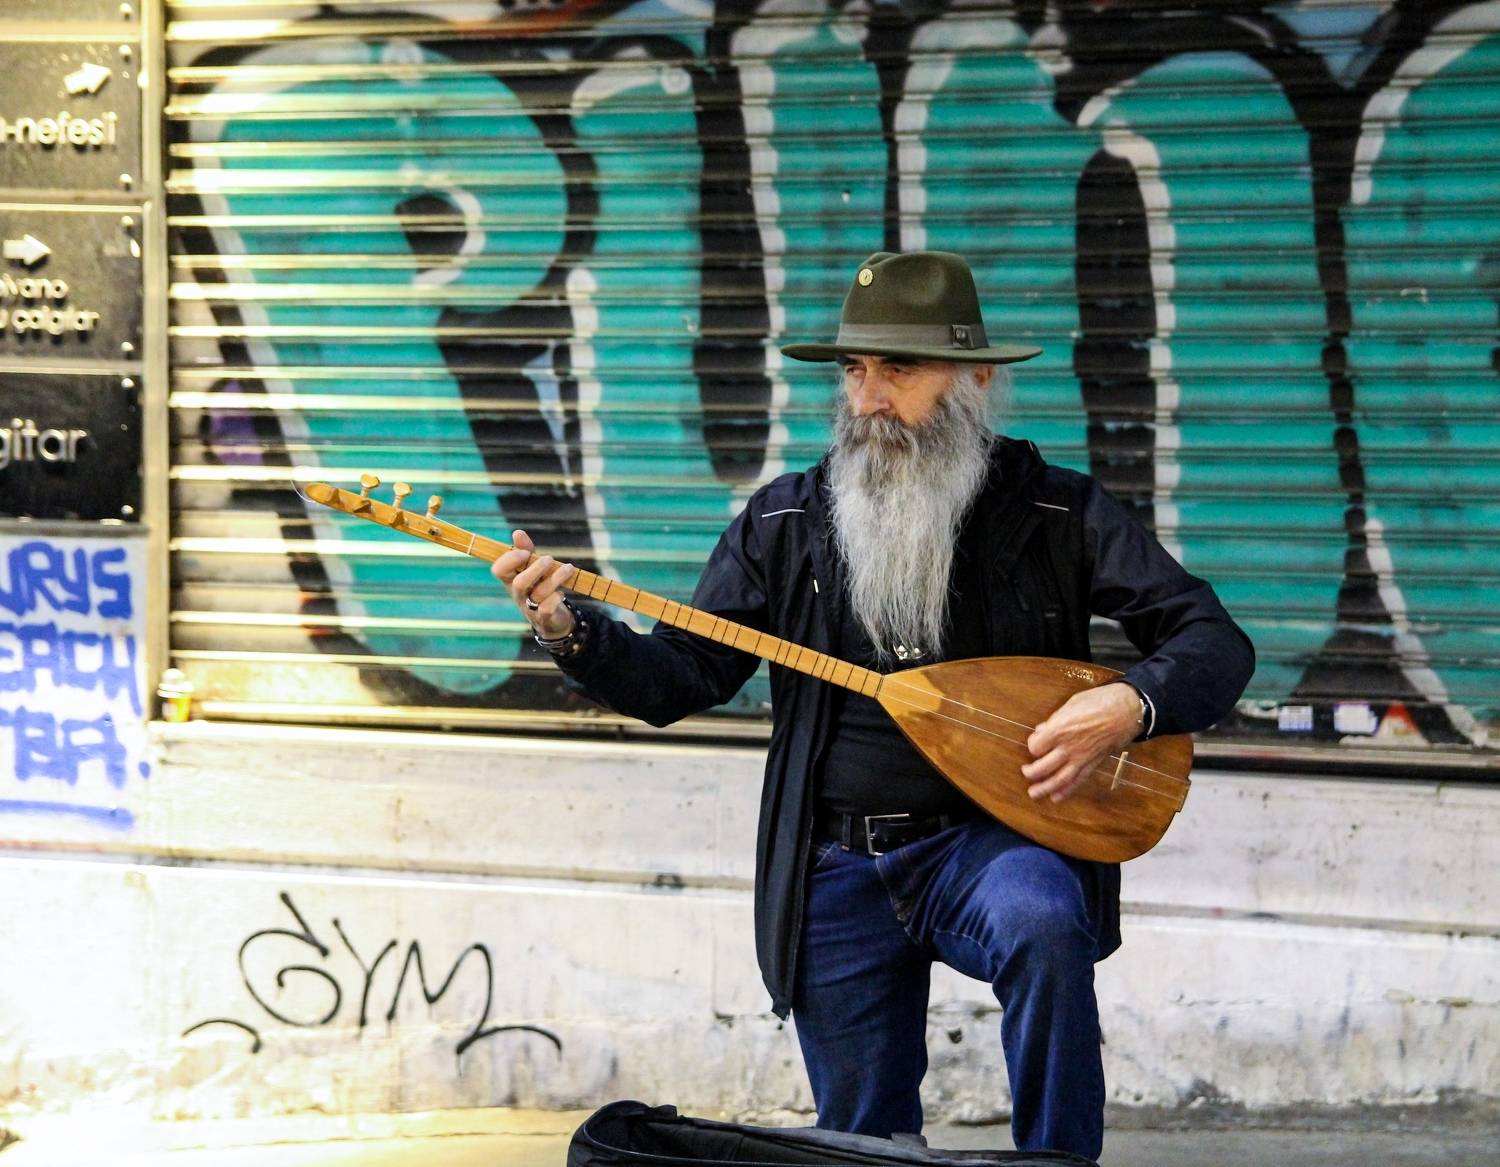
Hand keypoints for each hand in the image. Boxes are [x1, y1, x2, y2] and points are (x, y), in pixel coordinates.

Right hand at [492, 529, 576, 637]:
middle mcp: (518, 594)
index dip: (509, 560)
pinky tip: (562, 592)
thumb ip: (526, 550)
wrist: (551, 618)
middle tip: (549, 559)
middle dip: (535, 569)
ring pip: (538, 594)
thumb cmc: (539, 586)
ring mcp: (530, 607)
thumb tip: (517, 532)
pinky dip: (556, 598)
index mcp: (511, 580)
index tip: (525, 552)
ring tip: (568, 568)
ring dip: (555, 578)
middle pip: (519, 583)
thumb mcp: (532, 567)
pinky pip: (547, 609)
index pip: (499, 571)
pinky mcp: (544, 617)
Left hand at [1021, 682, 1142, 802]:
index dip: (1033, 745)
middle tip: (1026, 772)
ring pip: (1059, 779)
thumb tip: (1042, 729)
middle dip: (1031, 773)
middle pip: (1043, 767)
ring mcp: (1082, 758)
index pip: (1036, 747)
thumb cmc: (1100, 701)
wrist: (1129, 710)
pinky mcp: (1094, 764)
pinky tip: (1057, 797)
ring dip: (1044, 789)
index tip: (1036, 741)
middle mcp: (1068, 747)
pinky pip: (1078, 781)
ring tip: (1034, 793)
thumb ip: (1055, 720)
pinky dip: (1067, 790)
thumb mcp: (1072, 704)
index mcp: (1060, 729)